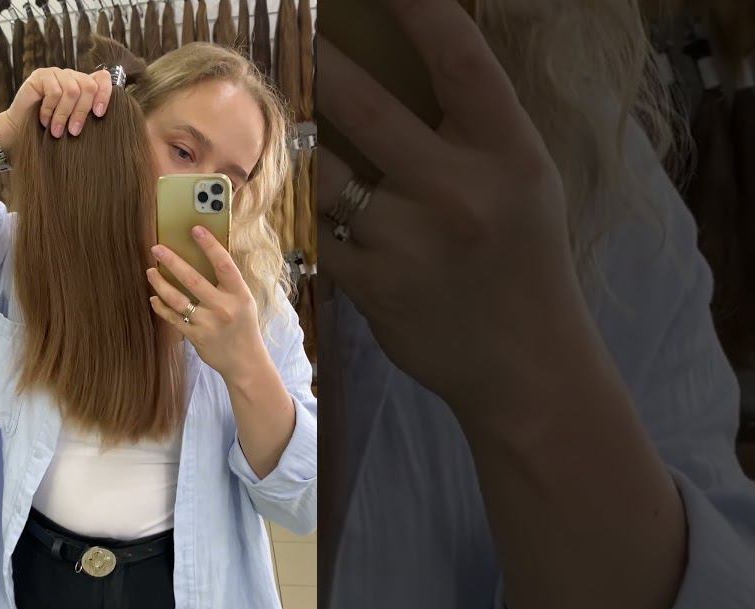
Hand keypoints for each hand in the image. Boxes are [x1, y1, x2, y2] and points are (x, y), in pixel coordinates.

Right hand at [0, 67, 114, 153]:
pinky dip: (50, 109)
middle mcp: (72, 77)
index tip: (99, 114)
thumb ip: (88, 116)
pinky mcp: (41, 76)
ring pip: (71, 90)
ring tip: (56, 131)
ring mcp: (56, 74)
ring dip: (63, 115)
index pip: (103, 78)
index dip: (105, 94)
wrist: (19, 133)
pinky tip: (44, 120)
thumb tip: (108, 119)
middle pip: (88, 86)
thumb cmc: (49, 131)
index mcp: (83, 86)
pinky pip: (54, 91)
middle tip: (74, 132)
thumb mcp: (73, 124)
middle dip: (82, 112)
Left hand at [146, 226, 271, 383]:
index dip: (210, 246)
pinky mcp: (195, 337)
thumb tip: (206, 258)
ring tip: (150, 271)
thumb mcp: (244, 301)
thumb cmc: (244, 326)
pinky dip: (161, 307)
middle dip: (172, 262)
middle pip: (193, 280)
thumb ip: (228, 283)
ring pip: (177, 300)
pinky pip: (173, 318)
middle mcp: (223, 307)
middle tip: (157, 249)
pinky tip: (154, 298)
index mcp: (239, 294)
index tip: (195, 230)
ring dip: (160, 284)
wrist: (245, 362)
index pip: (224, 264)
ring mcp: (208, 323)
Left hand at [316, 0, 606, 427]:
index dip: (418, 9)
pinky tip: (315, 208)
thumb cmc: (523, 260)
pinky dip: (311, 214)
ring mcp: (408, 238)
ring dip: (301, 144)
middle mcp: (458, 189)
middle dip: (320, 61)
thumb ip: (473, 131)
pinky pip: (317, 228)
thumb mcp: (523, 182)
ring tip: (291, 123)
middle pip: (362, 105)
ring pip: (322, 169)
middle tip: (299, 32)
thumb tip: (408, 69)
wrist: (524, 365)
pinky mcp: (370, 282)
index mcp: (509, 153)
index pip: (458, 59)